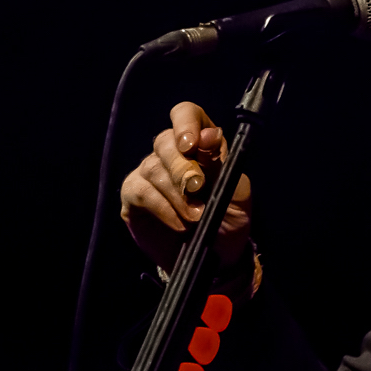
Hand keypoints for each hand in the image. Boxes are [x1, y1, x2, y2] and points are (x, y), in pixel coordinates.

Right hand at [120, 102, 252, 273]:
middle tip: (197, 188)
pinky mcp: (134, 196)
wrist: (215, 256)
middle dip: (181, 167)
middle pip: (165, 142)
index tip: (191, 145)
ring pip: (153, 168)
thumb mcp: (236, 193)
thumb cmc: (228, 217)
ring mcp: (149, 172)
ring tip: (196, 216)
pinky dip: (163, 209)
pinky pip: (141, 193)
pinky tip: (179, 223)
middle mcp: (171, 152)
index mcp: (201, 142)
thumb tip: (210, 134)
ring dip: (176, 195)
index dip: (185, 123)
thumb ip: (223, 165)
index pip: (186, 114)